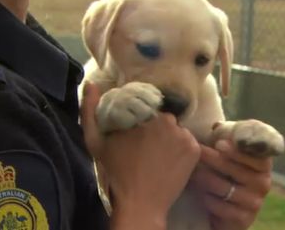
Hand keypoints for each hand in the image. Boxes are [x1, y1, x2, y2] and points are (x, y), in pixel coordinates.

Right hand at [81, 83, 200, 229]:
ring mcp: (184, 135)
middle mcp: (168, 120)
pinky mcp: (194, 149)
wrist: (140, 202)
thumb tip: (91, 83)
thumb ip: (89, 110)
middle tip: (146, 147)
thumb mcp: (95, 141)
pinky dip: (181, 149)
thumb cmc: (116, 172)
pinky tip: (170, 161)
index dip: (142, 120)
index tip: (137, 136)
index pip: (147, 108)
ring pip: (176, 130)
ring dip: (169, 138)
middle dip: (156, 128)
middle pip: (163, 118)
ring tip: (158, 156)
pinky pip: (187, 142)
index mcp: (144, 113)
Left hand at [191, 140, 271, 229]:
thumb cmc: (227, 172)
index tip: (219, 144)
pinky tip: (198, 192)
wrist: (227, 207)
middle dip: (213, 160)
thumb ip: (227, 137)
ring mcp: (255, 202)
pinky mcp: (244, 219)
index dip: (238, 150)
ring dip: (205, 178)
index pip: (256, 156)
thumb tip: (216, 126)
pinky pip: (221, 207)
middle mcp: (264, 183)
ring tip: (191, 171)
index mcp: (263, 164)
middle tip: (196, 153)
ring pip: (225, 188)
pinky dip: (207, 198)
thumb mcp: (229, 153)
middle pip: (236, 170)